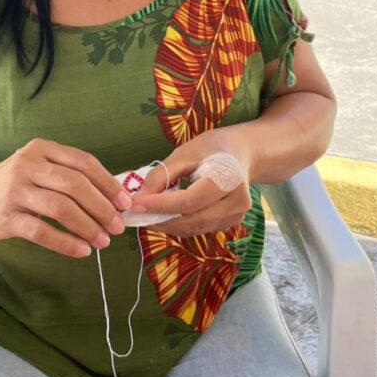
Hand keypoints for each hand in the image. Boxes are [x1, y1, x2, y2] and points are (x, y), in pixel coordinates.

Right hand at [0, 138, 131, 257]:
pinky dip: (65, 243)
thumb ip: (70, 175)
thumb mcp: (40, 166)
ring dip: (87, 226)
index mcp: (42, 149)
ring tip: (103, 241)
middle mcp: (28, 165)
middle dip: (101, 207)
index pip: (84, 163)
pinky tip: (81, 251)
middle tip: (117, 226)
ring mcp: (15, 190)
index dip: (108, 184)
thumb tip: (114, 198)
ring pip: (60, 208)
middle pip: (75, 185)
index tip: (125, 203)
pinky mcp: (6, 217)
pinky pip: (42, 232)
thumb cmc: (16, 182)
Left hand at [131, 131, 252, 237]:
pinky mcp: (231, 223)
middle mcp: (237, 201)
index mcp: (228, 178)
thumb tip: (139, 197)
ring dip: (167, 225)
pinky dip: (179, 224)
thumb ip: (162, 175)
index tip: (135, 204)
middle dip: (160, 219)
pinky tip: (164, 215)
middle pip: (192, 220)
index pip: (190, 201)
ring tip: (146, 214)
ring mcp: (236, 215)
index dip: (160, 205)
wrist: (241, 153)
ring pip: (195, 228)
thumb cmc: (212, 148)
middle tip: (135, 213)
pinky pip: (200, 228)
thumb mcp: (185, 152)